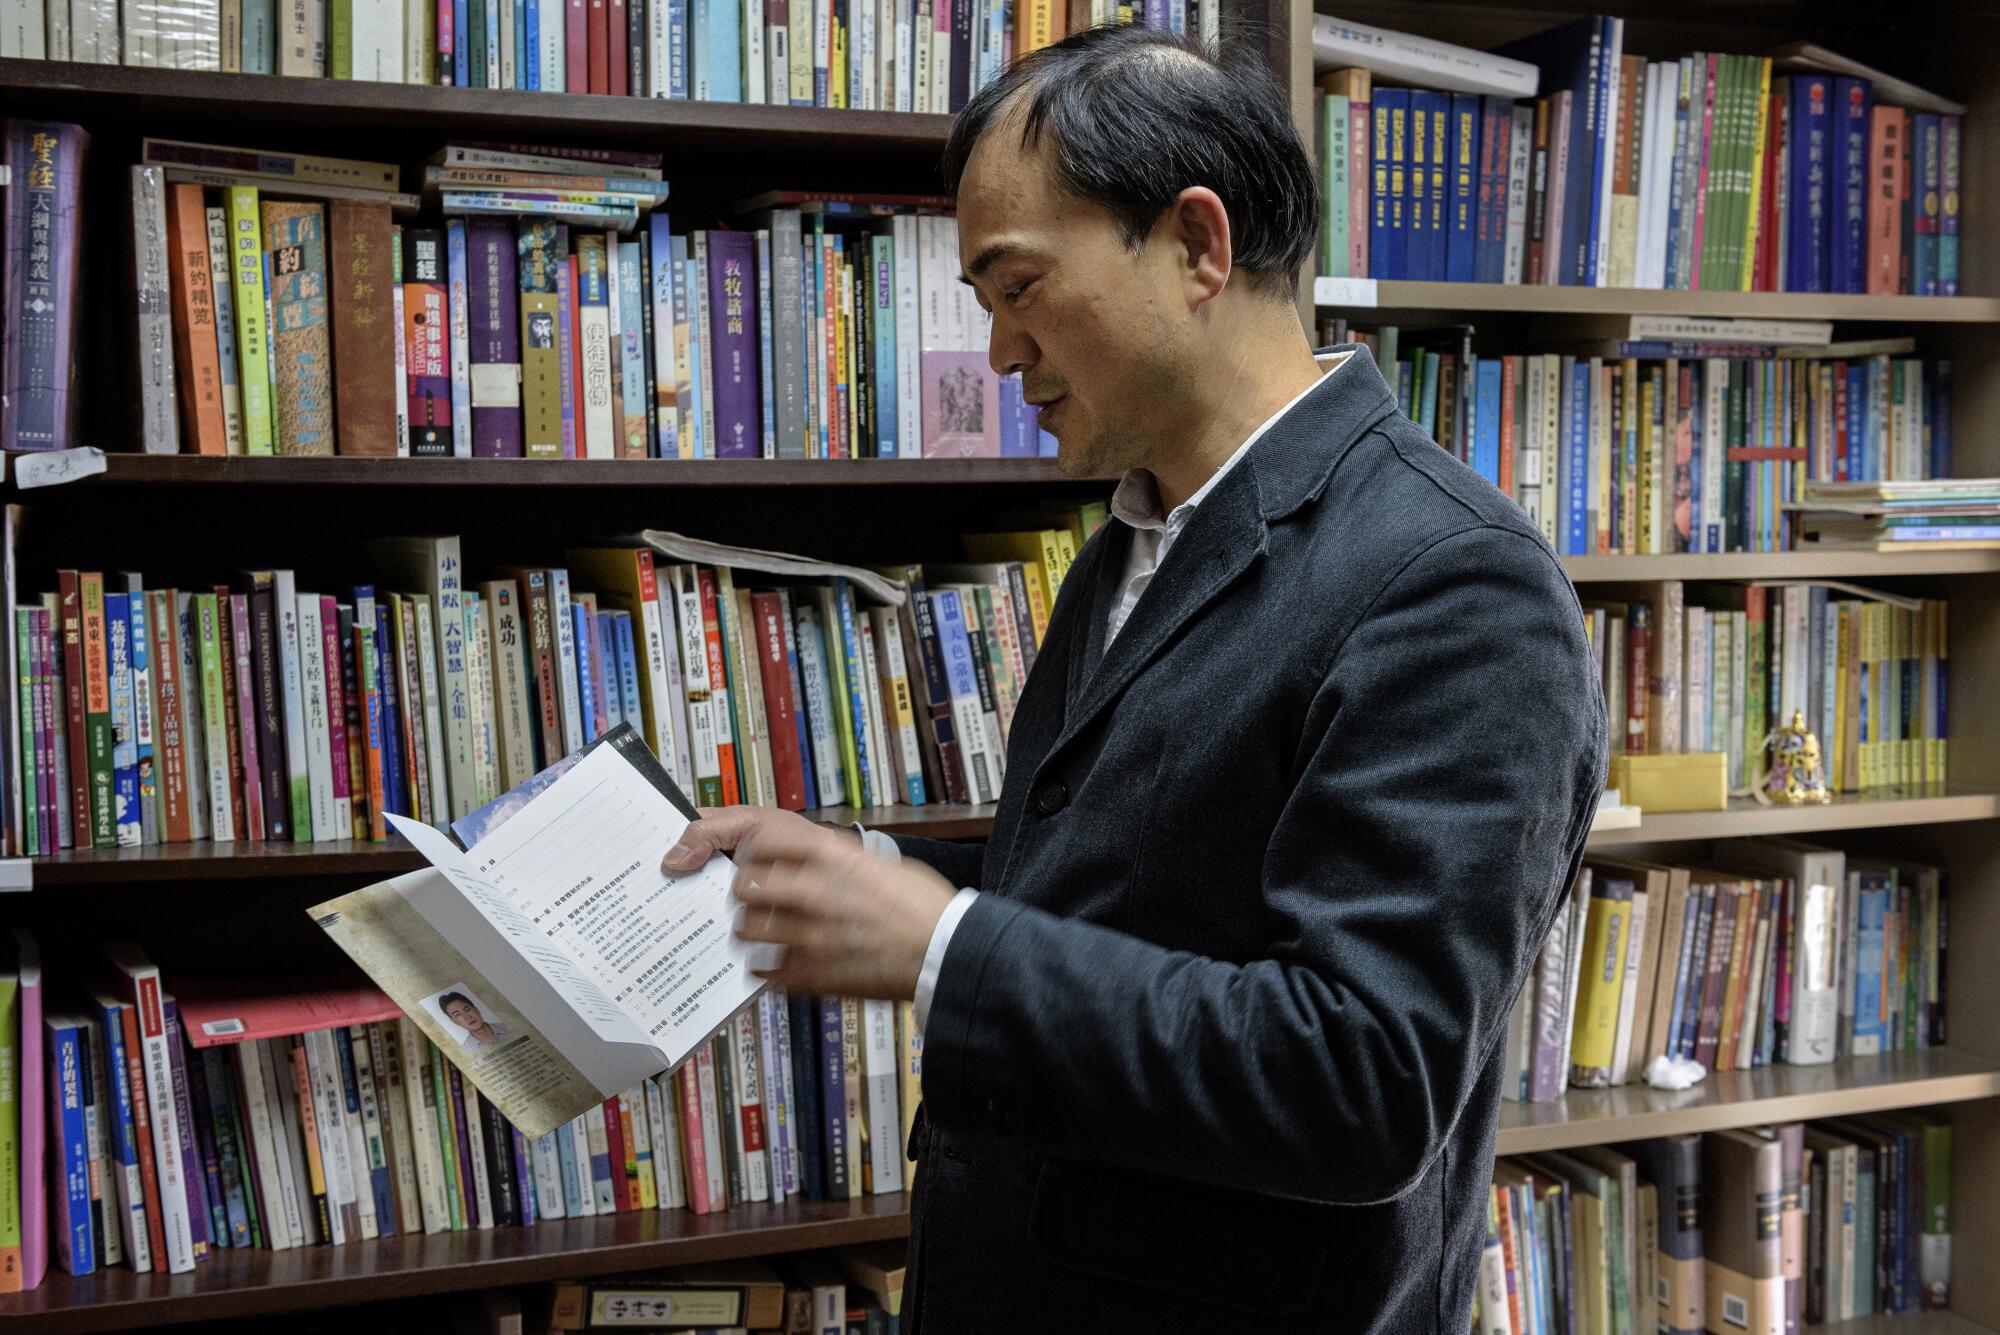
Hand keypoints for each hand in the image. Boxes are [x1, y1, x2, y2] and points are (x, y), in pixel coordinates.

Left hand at [662, 807, 956, 999]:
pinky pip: (764, 970)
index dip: (743, 844)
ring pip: (746, 930)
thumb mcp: (876, 861)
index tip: (739, 852)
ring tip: (764, 932)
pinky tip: (780, 961)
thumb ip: (830, 858)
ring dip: (750, 930)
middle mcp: (813, 890)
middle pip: (744, 885)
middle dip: (743, 891)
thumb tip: (793, 858)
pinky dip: (766, 967)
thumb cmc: (919, 904)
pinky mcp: (812, 974)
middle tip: (754, 897)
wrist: (947, 951)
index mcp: (830, 854)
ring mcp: (809, 935)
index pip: (759, 835)